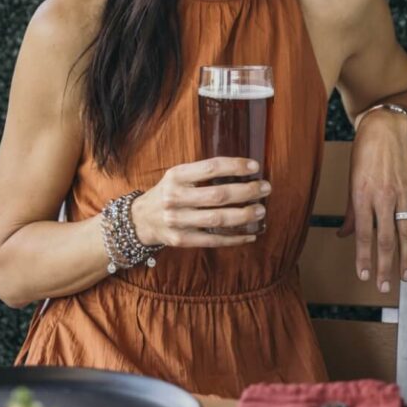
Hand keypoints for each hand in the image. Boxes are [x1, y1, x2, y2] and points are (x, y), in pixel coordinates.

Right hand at [130, 157, 270, 247]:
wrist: (142, 219)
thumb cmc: (168, 192)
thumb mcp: (178, 176)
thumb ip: (203, 173)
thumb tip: (242, 171)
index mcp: (176, 176)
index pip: (210, 168)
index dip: (235, 166)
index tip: (255, 167)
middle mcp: (175, 197)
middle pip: (218, 195)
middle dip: (246, 191)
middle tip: (265, 188)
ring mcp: (177, 221)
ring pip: (218, 219)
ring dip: (243, 215)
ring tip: (260, 210)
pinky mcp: (181, 240)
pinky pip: (213, 240)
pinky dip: (234, 238)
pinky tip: (249, 234)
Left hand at [338, 111, 406, 291]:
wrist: (384, 129)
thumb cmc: (362, 154)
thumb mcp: (350, 181)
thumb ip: (350, 211)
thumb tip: (344, 235)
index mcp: (362, 196)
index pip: (363, 234)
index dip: (363, 257)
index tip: (364, 275)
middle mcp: (383, 197)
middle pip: (386, 239)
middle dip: (385, 265)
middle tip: (385, 286)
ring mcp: (402, 194)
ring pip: (406, 232)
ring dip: (406, 257)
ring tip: (405, 277)